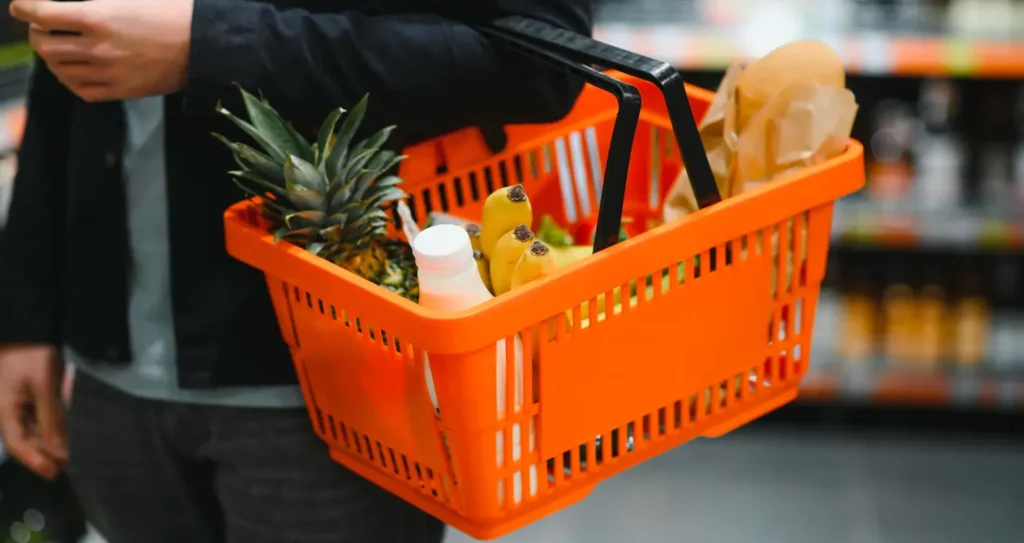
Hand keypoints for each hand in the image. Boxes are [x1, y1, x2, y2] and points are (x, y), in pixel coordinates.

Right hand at [0, 345, 66, 479]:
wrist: (30, 325)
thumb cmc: (32, 354)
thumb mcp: (45, 387)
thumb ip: (51, 419)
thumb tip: (58, 449)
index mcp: (5, 411)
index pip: (18, 446)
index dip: (35, 462)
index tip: (54, 473)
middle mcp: (9, 409)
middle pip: (28, 438)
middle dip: (48, 451)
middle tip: (71, 461)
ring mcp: (19, 401)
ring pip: (36, 427)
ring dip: (53, 437)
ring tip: (74, 448)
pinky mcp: (30, 393)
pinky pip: (41, 413)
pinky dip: (54, 421)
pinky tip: (69, 426)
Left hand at [10, 0, 194, 101]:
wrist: (206, 43)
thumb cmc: (173, 12)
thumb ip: (95, 4)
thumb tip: (73, 10)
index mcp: (98, 16)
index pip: (42, 13)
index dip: (23, 9)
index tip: (19, 8)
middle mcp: (98, 47)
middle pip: (44, 45)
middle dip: (36, 34)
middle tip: (42, 28)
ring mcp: (110, 72)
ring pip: (59, 69)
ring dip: (52, 58)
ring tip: (58, 49)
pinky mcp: (123, 90)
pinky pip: (82, 90)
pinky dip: (70, 80)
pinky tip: (75, 71)